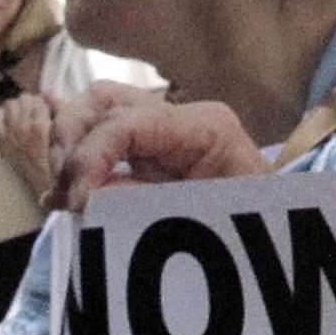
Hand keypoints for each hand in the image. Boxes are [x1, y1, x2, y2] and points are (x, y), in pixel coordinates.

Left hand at [0, 92, 56, 198]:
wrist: (49, 187)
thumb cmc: (63, 162)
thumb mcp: (67, 134)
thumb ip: (60, 110)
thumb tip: (48, 92)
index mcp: (39, 125)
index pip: (38, 99)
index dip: (44, 104)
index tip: (48, 111)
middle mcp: (21, 128)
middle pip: (21, 100)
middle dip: (29, 104)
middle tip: (36, 114)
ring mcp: (8, 137)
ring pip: (6, 107)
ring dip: (15, 109)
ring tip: (23, 117)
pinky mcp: (1, 145)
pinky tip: (8, 122)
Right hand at [48, 83, 270, 210]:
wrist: (276, 234)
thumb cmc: (254, 222)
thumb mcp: (206, 216)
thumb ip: (145, 202)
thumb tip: (85, 195)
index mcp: (204, 125)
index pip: (126, 122)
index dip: (91, 156)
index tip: (76, 200)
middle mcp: (179, 117)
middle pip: (102, 100)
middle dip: (71, 141)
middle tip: (63, 191)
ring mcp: (161, 130)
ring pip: (94, 112)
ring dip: (68, 149)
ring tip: (58, 195)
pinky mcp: (148, 152)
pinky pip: (101, 141)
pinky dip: (76, 162)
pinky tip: (60, 194)